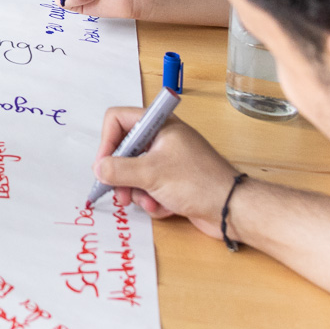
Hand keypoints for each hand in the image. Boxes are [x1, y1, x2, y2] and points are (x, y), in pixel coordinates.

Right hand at [93, 104, 239, 233]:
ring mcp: (168, 161)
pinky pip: (149, 188)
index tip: (104, 165)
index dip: (107, 141)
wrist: (231, 209)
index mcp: (159, 125)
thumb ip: (118, 169)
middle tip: (119, 193)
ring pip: (134, 173)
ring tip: (148, 203)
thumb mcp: (151, 174)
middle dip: (120, 175)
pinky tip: (164, 207)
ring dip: (137, 192)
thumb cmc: (197, 182)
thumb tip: (98, 169)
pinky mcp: (173, 182)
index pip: (118, 120)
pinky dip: (152, 200)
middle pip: (124, 150)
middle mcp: (162, 139)